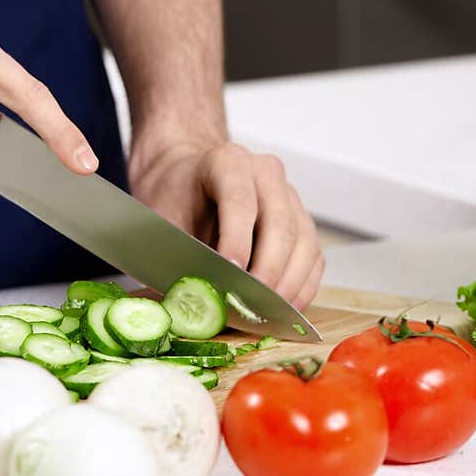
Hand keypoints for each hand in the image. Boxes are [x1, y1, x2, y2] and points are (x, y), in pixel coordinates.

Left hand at [129, 135, 324, 310]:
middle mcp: (266, 173)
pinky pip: (313, 256)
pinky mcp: (302, 221)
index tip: (231, 272)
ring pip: (303, 243)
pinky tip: (283, 308)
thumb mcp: (162, 217)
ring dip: (288, 284)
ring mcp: (289, 196)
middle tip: (251, 306)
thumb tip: (192, 302)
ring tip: (267, 314)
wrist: (187, 178)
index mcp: (228, 162)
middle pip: (280, 224)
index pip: (240, 200)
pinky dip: (302, 286)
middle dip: (267, 271)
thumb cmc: (176, 196)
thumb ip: (179, 254)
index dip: (237, 239)